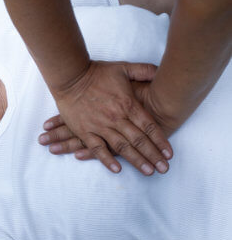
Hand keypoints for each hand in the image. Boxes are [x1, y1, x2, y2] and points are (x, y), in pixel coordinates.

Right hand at [44, 61, 172, 174]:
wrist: (70, 77)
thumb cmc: (96, 72)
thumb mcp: (123, 67)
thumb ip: (144, 70)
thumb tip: (160, 72)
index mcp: (128, 104)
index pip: (149, 126)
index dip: (161, 141)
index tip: (169, 154)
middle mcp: (116, 117)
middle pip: (139, 140)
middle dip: (153, 156)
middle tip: (164, 169)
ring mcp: (100, 125)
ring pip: (122, 147)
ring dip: (136, 160)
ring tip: (148, 172)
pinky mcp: (85, 131)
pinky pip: (97, 148)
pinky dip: (107, 159)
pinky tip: (117, 169)